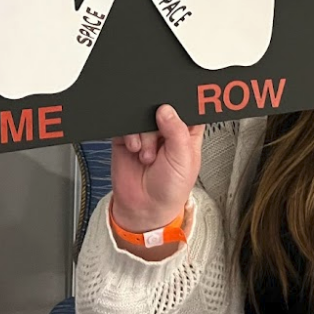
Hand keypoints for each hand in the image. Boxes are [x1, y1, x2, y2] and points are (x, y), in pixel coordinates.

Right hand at [110, 105, 205, 231]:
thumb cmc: (170, 189)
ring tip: (148, 154)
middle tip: (161, 140)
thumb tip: (166, 109)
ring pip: (143, 114)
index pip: (188, 108)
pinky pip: (126, 123)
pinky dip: (129, 135)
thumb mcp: (183, 160)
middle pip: (162, 108)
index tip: (175, 110)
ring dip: (144, 134)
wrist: (144, 207)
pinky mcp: (128, 137)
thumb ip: (177, 131)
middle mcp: (167, 130)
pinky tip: (135, 150)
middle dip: (159, 122)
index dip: (182, 106)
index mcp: (187, 131)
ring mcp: (146, 132)